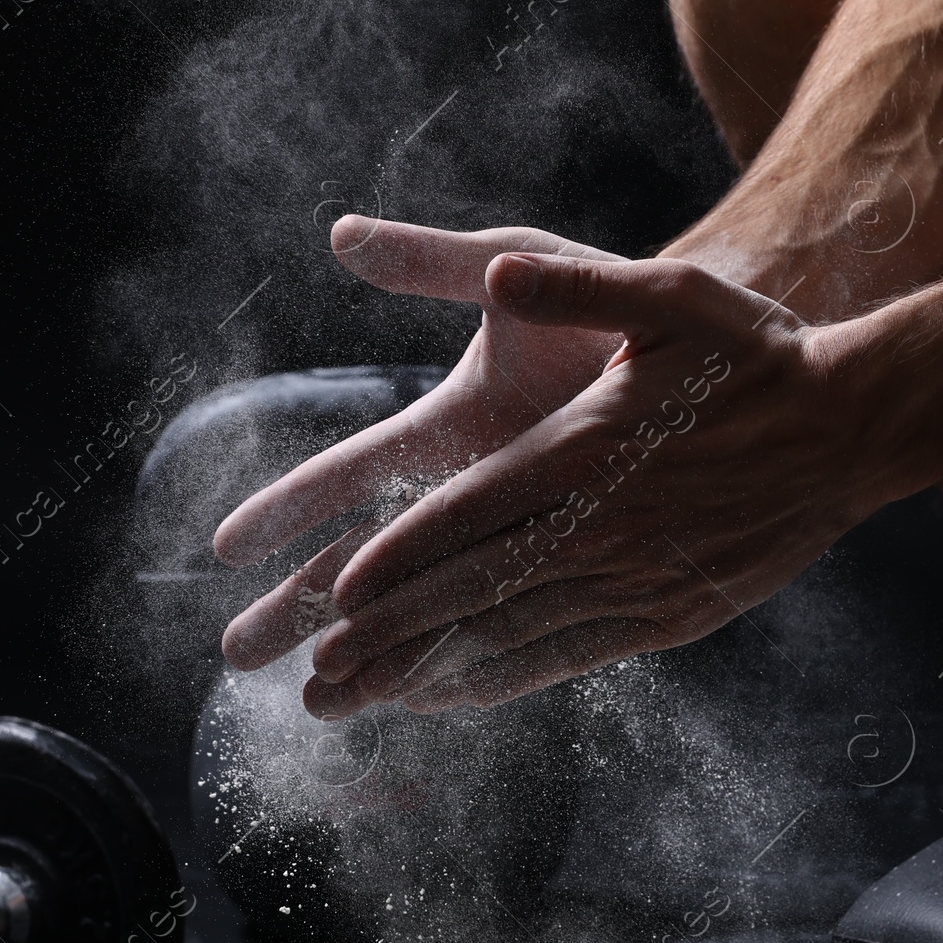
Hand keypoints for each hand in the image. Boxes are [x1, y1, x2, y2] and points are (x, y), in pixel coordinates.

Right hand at [214, 217, 622, 668]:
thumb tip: (341, 234)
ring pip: (432, 604)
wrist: (717, 338)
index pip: (356, 472)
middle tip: (236, 656)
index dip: (292, 504)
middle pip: (370, 556)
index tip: (226, 544)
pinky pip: (507, 618)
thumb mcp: (519, 259)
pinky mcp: (574, 555)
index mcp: (452, 423)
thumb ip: (437, 259)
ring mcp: (522, 527)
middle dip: (302, 606)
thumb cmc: (612, 292)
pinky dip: (462, 657)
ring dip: (374, 652)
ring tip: (317, 707)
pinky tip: (417, 699)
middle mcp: (475, 484)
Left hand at [296, 252, 872, 716]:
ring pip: (516, 636)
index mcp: (589, 450)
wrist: (853, 429)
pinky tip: (451, 696)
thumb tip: (500, 274)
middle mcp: (606, 527)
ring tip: (356, 700)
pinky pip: (570, 656)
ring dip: (430, 671)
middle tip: (316, 675)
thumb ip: (575, 286)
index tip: (336, 597)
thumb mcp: (671, 295)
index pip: (472, 514)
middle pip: (477, 590)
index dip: (399, 561)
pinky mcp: (671, 616)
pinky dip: (504, 680)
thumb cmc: (756, 355)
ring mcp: (640, 580)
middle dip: (390, 637)